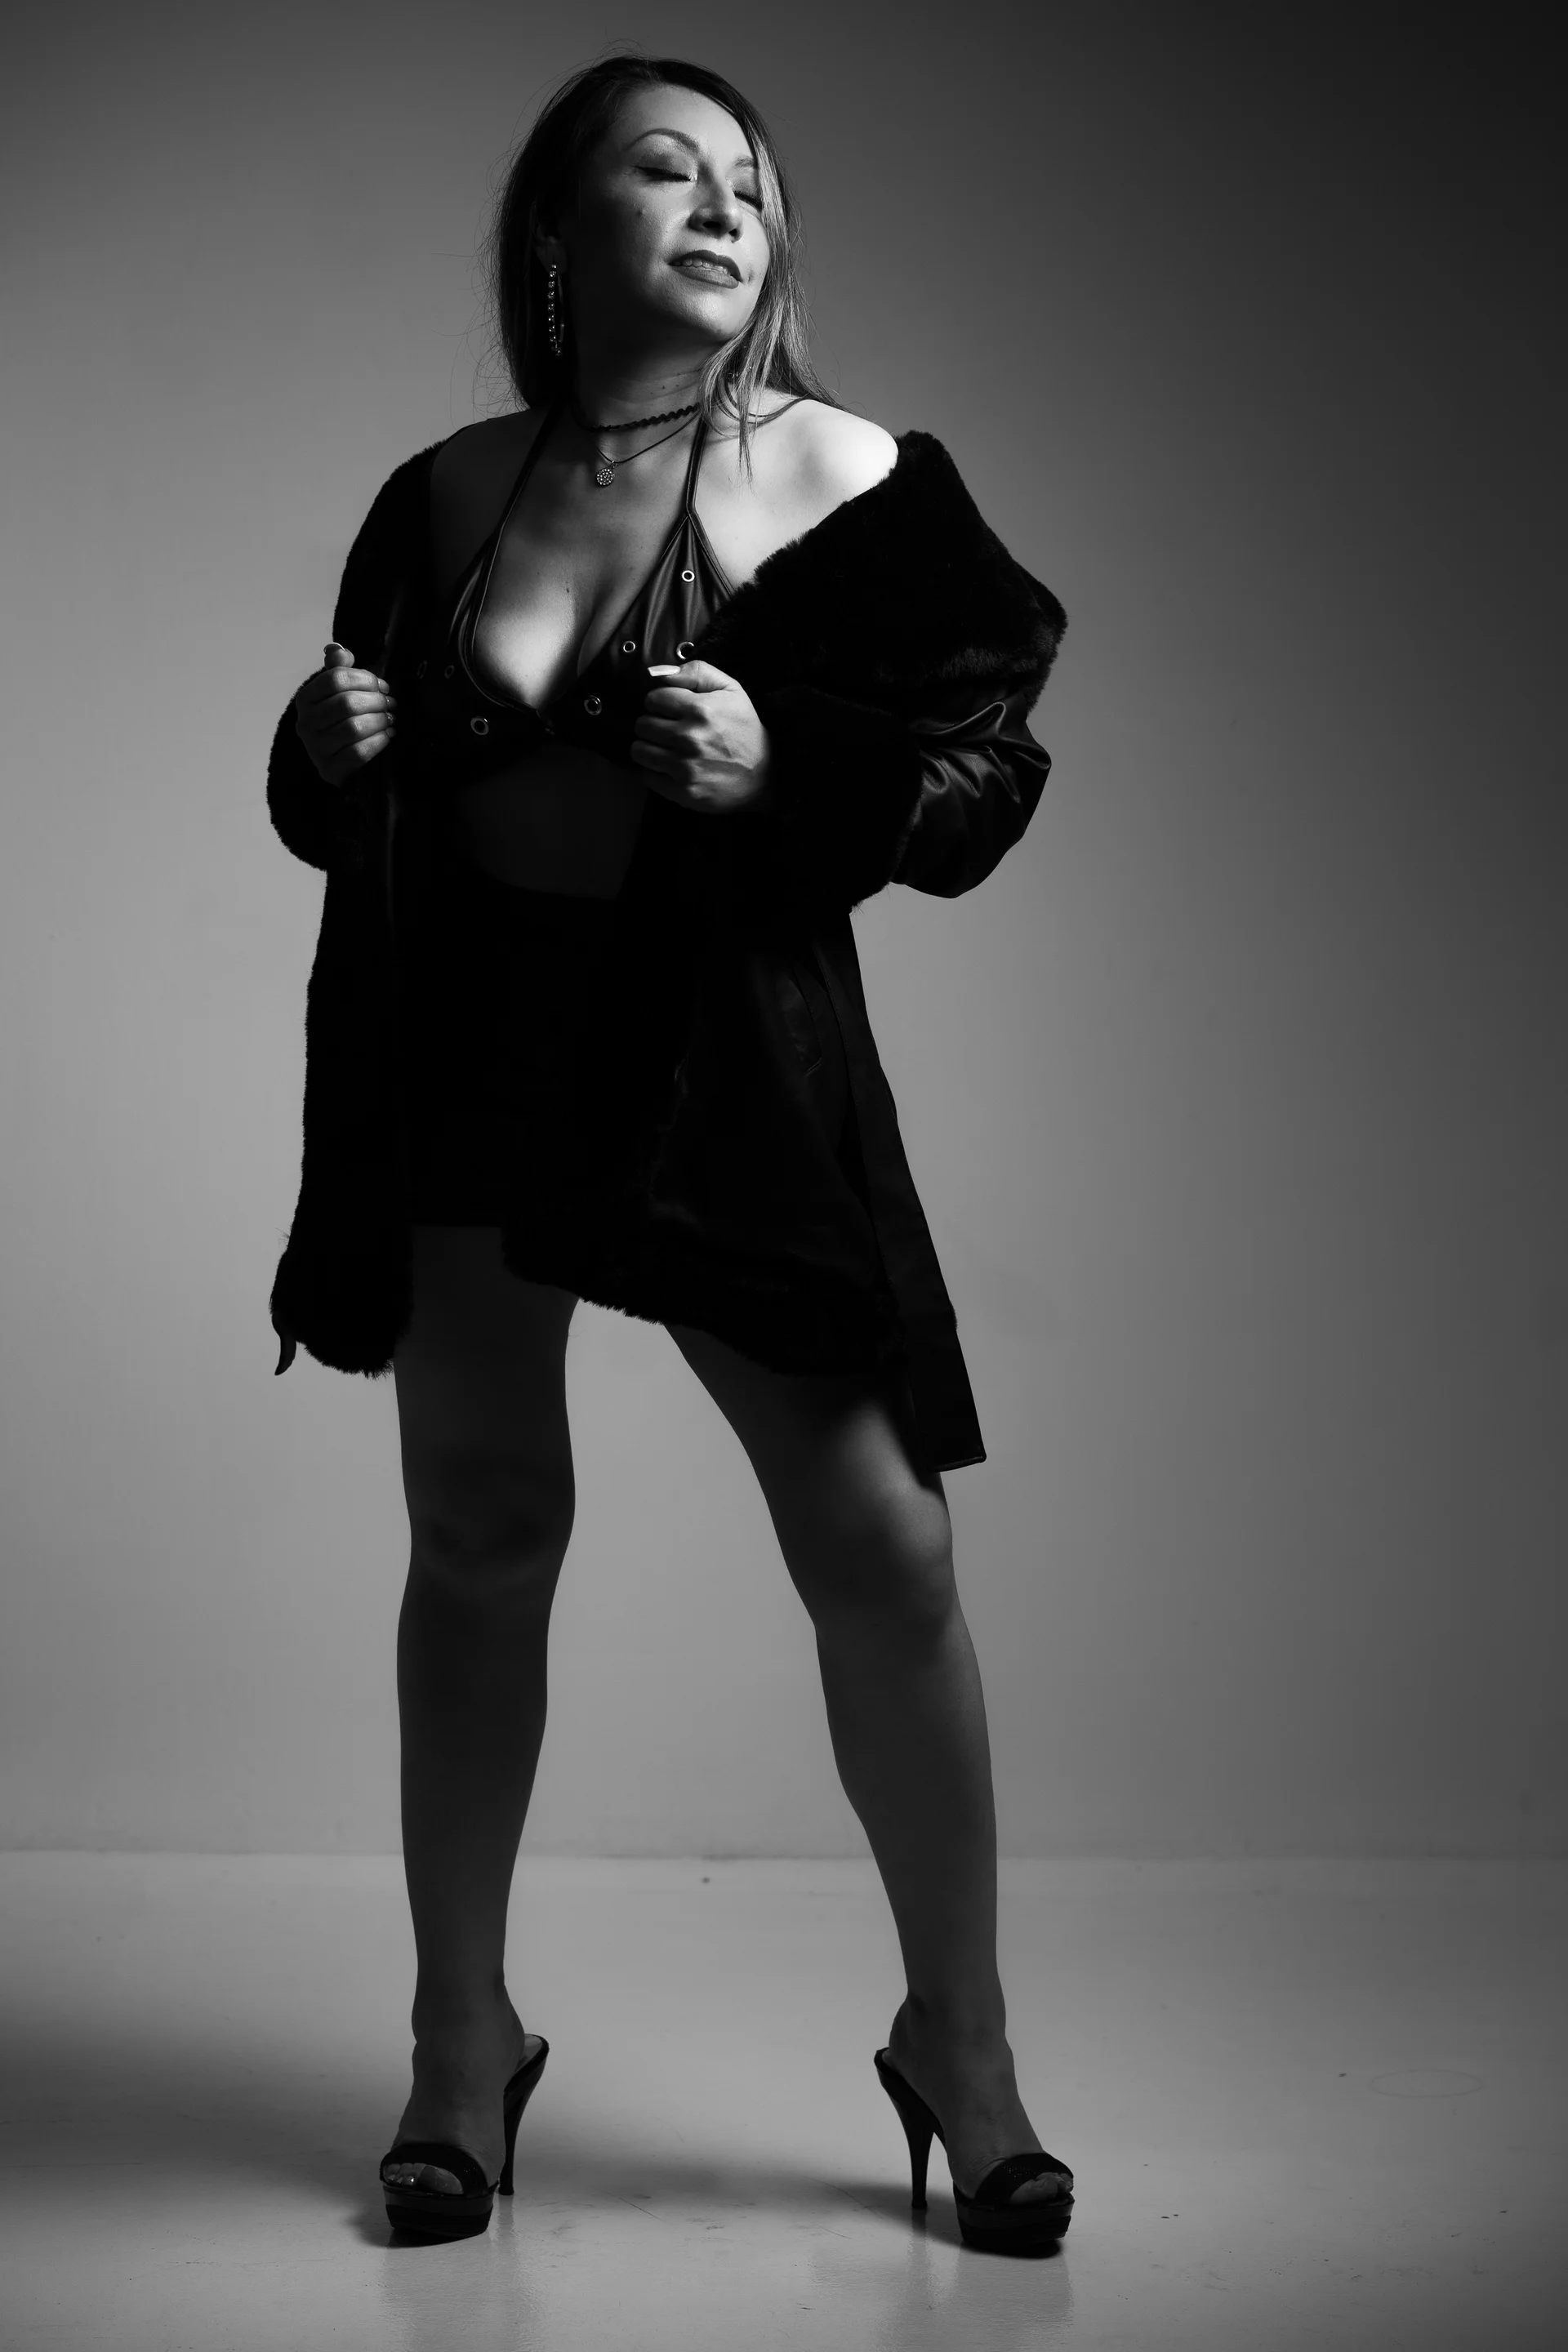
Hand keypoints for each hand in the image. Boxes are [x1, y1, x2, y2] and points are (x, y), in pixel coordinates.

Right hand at [293, 642, 397, 787]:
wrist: (338, 762)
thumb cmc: (341, 721)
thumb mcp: (337, 693)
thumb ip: (337, 670)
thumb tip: (337, 650)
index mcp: (305, 699)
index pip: (336, 678)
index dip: (365, 679)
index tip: (382, 686)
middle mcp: (305, 723)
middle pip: (347, 703)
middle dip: (376, 701)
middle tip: (391, 704)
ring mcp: (315, 749)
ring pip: (354, 728)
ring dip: (380, 721)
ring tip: (391, 719)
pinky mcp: (329, 770)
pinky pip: (358, 753)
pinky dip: (379, 742)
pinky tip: (388, 736)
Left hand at [630, 660, 770, 814]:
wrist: (766, 773)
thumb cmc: (744, 728)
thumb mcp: (731, 689)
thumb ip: (697, 672)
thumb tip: (661, 674)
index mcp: (700, 710)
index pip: (653, 699)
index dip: (661, 702)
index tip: (672, 710)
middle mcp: (689, 738)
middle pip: (642, 725)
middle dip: (653, 724)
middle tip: (670, 730)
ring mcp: (685, 768)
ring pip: (639, 751)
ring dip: (650, 748)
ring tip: (667, 748)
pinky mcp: (683, 792)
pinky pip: (648, 777)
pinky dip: (656, 772)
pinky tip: (672, 767)